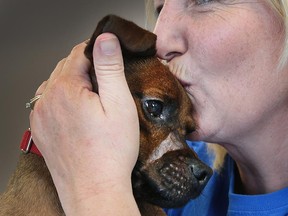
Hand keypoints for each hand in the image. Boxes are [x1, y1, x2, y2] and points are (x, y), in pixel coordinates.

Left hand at [29, 33, 139, 214]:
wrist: (94, 188)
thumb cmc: (111, 151)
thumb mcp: (119, 103)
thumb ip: (110, 67)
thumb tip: (106, 39)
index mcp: (66, 89)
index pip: (77, 54)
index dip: (95, 51)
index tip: (107, 56)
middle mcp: (47, 100)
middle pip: (65, 68)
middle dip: (84, 67)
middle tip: (104, 78)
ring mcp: (40, 116)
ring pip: (54, 84)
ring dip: (71, 81)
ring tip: (92, 94)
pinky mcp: (41, 130)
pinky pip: (47, 102)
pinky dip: (61, 97)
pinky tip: (76, 108)